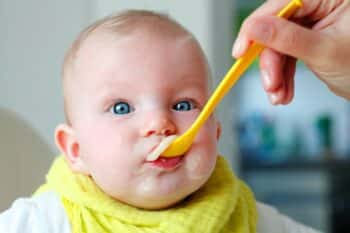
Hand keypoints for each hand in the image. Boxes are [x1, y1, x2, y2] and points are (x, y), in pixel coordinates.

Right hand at [232, 0, 349, 103]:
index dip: (256, 28)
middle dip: (271, 63)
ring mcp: (312, 25)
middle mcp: (319, 7)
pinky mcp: (308, 42)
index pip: (281, 5)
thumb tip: (253, 28)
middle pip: (276, 29)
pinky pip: (286, 57)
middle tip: (270, 84)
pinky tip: (283, 93)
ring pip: (278, 47)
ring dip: (275, 75)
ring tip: (278, 95)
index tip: (241, 51)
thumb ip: (286, 38)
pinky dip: (282, 78)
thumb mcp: (324, 51)